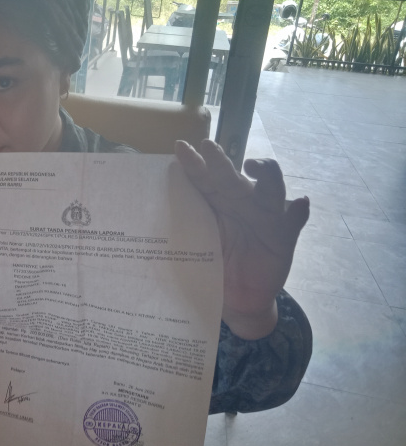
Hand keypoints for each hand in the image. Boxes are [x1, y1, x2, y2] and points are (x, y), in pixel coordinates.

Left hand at [175, 139, 309, 339]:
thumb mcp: (194, 244)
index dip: (192, 162)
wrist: (236, 297)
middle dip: (220, 161)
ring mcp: (265, 216)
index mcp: (217, 200)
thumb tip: (145, 208)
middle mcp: (241, 201)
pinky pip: (295, 220)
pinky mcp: (284, 235)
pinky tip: (300, 203)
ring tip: (255, 166)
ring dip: (264, 173)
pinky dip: (298, 210)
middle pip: (231, 177)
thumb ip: (179, 224)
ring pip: (268, 188)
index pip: (203, 177)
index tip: (179, 148)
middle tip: (208, 147)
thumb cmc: (213, 262)